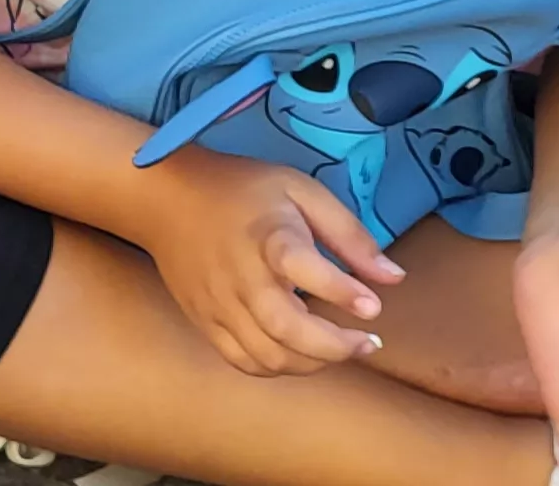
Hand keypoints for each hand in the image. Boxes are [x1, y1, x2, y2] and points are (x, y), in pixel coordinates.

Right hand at [130, 150, 399, 378]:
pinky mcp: (204, 319)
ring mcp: (217, 303)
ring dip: (312, 363)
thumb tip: (393, 278)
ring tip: (338, 350)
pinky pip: (241, 360)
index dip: (341, 291)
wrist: (164, 198)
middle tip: (368, 342)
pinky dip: (277, 367)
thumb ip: (348, 233)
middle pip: (285, 328)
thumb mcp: (300, 191)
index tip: (373, 306)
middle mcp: (240, 275)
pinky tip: (298, 354)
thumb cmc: (241, 190)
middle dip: (335, 346)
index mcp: (266, 235)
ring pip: (267, 354)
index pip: (303, 267)